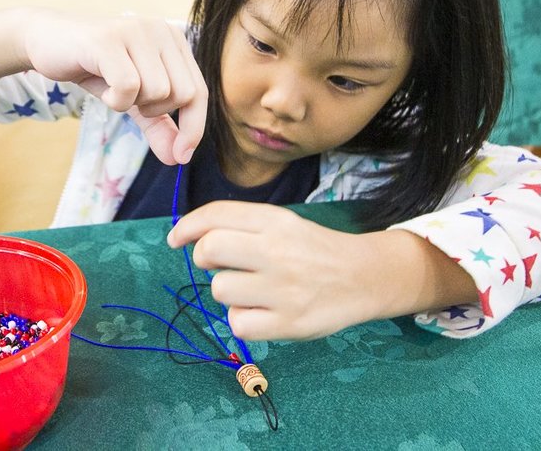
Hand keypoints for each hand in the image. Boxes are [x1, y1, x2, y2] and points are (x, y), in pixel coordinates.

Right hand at [24, 10, 207, 164]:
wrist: (47, 44)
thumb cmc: (95, 68)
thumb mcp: (133, 100)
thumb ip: (159, 126)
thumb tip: (179, 158)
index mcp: (174, 40)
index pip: (199, 91)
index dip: (193, 127)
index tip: (180, 155)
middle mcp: (160, 30)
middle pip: (183, 94)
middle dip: (155, 111)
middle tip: (128, 99)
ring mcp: (135, 31)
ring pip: (157, 91)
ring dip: (131, 104)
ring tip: (112, 88)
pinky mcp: (108, 40)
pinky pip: (129, 87)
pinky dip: (115, 100)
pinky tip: (102, 88)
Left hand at [167, 201, 383, 340]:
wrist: (364, 277)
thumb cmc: (311, 250)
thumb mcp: (282, 224)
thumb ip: (240, 225)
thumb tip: (189, 237)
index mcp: (275, 221)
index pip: (216, 215)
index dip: (186, 226)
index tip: (176, 239)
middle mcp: (278, 251)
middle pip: (209, 250)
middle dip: (204, 258)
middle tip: (220, 265)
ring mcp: (284, 289)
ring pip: (219, 290)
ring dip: (227, 292)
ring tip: (252, 290)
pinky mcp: (289, 323)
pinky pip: (238, 324)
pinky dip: (243, 320)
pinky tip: (262, 312)